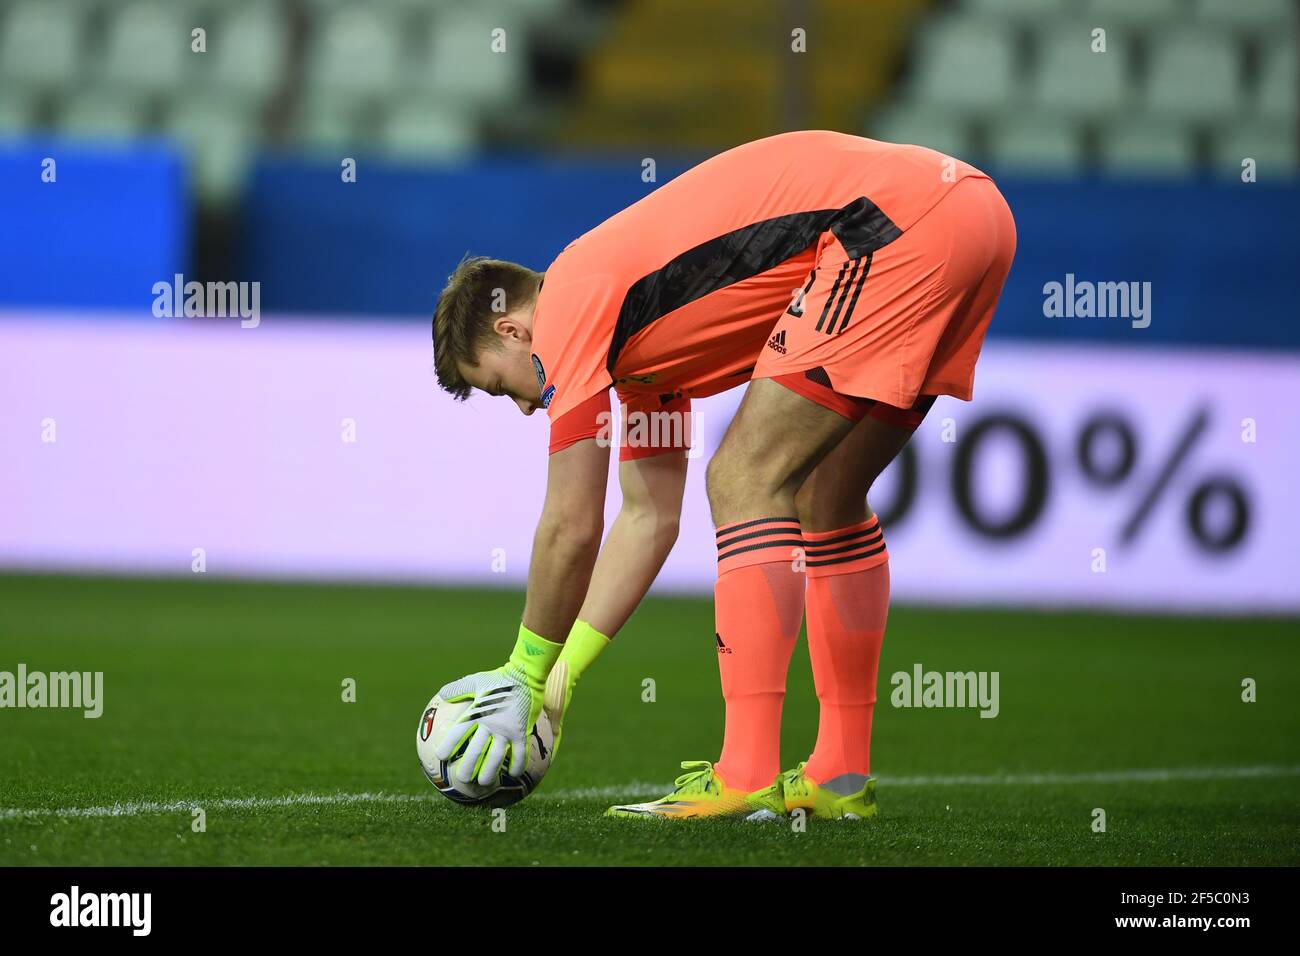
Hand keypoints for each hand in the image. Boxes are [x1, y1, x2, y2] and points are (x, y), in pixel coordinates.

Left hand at [432, 625, 562, 785]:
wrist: (526, 674)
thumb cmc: (499, 677)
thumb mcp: (476, 680)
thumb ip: (458, 689)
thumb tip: (441, 695)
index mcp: (476, 713)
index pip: (458, 732)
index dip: (449, 746)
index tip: (441, 757)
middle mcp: (489, 724)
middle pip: (475, 751)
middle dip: (467, 767)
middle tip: (462, 779)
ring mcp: (506, 729)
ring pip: (495, 757)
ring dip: (489, 772)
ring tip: (484, 783)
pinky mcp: (521, 731)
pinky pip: (520, 752)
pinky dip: (517, 764)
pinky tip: (513, 774)